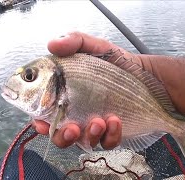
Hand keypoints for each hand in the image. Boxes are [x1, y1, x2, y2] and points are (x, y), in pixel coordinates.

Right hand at [32, 32, 127, 149]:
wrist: (145, 74)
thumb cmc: (116, 61)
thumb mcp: (96, 46)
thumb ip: (73, 41)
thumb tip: (52, 44)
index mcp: (65, 95)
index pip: (45, 113)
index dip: (39, 121)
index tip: (42, 122)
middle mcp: (77, 113)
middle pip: (59, 135)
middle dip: (62, 136)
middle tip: (72, 128)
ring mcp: (94, 124)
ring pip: (82, 142)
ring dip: (88, 136)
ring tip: (100, 121)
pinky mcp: (112, 133)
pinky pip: (107, 142)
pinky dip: (110, 135)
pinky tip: (116, 121)